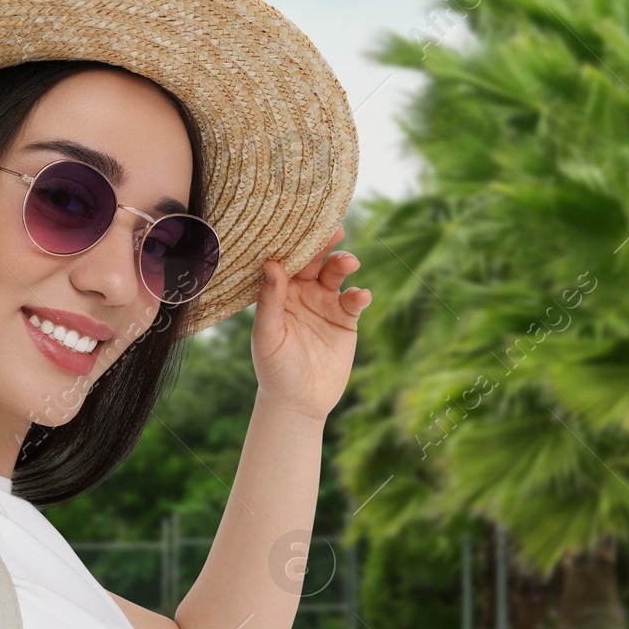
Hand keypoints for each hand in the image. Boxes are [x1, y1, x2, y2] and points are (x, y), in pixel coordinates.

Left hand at [251, 224, 371, 420]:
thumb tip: (272, 266)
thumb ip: (270, 302)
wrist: (298, 402)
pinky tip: (361, 295)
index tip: (299, 225)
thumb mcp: (267, 335)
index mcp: (279, 292)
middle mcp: (302, 292)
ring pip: (335, 274)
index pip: (286, 260)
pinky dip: (360, 295)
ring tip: (347, 263)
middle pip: (313, 260)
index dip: (292, 243)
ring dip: (342, 264)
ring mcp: (325, 303)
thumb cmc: (274, 368)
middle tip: (332, 230)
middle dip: (322, 244)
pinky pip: (354, 301)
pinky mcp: (346, 319)